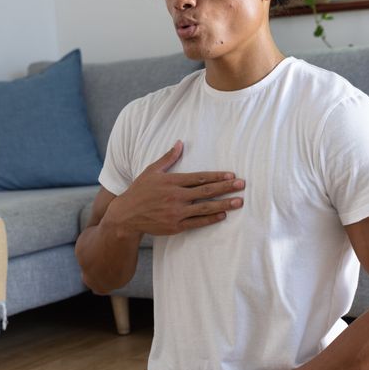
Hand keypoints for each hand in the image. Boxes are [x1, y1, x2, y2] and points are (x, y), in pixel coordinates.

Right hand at [104, 140, 244, 237]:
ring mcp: (176, 212)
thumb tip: (180, 142)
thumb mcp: (152, 171)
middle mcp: (176, 196)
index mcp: (172, 181)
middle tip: (242, 185)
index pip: (199, 178)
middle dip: (226, 188)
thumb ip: (168, 158)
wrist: (126, 215)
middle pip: (206, 191)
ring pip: (205, 208)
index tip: (231, 175)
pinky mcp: (175, 226)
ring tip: (239, 202)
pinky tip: (222, 215)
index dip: (216, 176)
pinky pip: (196, 223)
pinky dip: (210, 219)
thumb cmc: (139, 191)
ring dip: (224, 204)